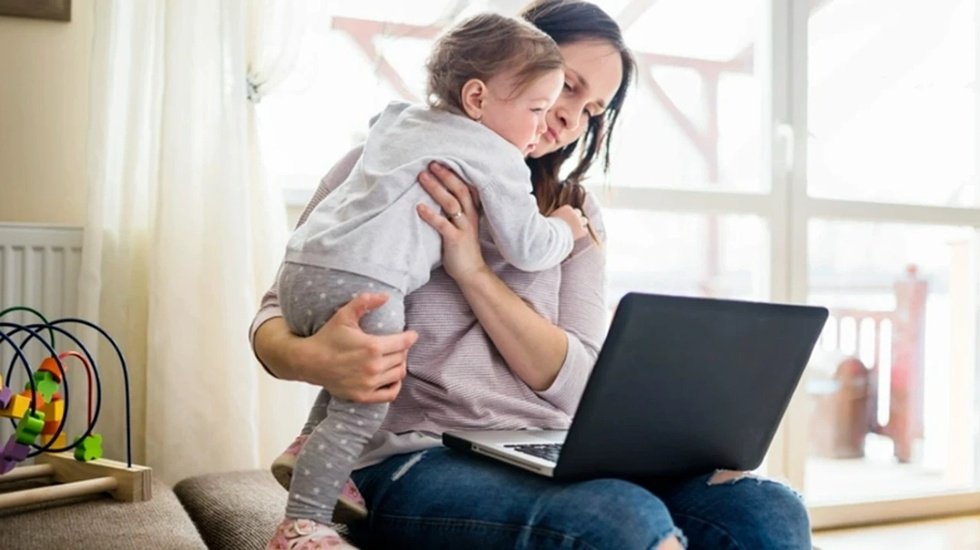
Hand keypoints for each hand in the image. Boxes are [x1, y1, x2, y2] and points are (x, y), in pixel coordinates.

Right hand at [262, 292, 417, 402]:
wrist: (309, 361)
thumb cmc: (327, 337)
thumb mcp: (344, 315)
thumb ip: (365, 302)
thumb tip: (385, 296)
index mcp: (372, 346)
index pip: (404, 342)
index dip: (410, 337)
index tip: (411, 335)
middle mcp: (374, 367)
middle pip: (402, 358)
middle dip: (402, 350)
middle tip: (397, 345)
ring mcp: (369, 383)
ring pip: (398, 374)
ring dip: (399, 365)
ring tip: (393, 359)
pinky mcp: (364, 396)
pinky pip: (390, 394)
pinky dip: (395, 385)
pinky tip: (391, 377)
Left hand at [416, 162, 487, 281]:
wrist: (472, 272)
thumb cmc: (463, 248)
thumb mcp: (462, 225)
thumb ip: (455, 211)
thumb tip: (437, 194)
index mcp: (473, 211)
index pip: (467, 186)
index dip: (455, 173)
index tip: (442, 160)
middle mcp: (470, 216)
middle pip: (459, 189)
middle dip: (445, 175)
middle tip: (430, 164)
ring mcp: (464, 227)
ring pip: (451, 203)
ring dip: (436, 189)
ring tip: (422, 177)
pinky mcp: (455, 239)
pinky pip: (443, 224)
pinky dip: (430, 215)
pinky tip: (419, 207)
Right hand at [550, 205, 588, 240]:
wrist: (553, 234)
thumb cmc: (548, 227)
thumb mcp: (550, 218)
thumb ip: (555, 217)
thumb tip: (552, 218)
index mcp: (566, 208)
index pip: (570, 209)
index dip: (568, 214)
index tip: (565, 219)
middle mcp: (574, 213)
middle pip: (578, 212)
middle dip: (575, 217)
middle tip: (571, 223)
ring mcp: (579, 221)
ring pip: (584, 220)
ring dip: (580, 224)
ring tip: (575, 229)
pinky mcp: (581, 230)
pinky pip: (585, 230)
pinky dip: (582, 232)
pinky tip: (577, 235)